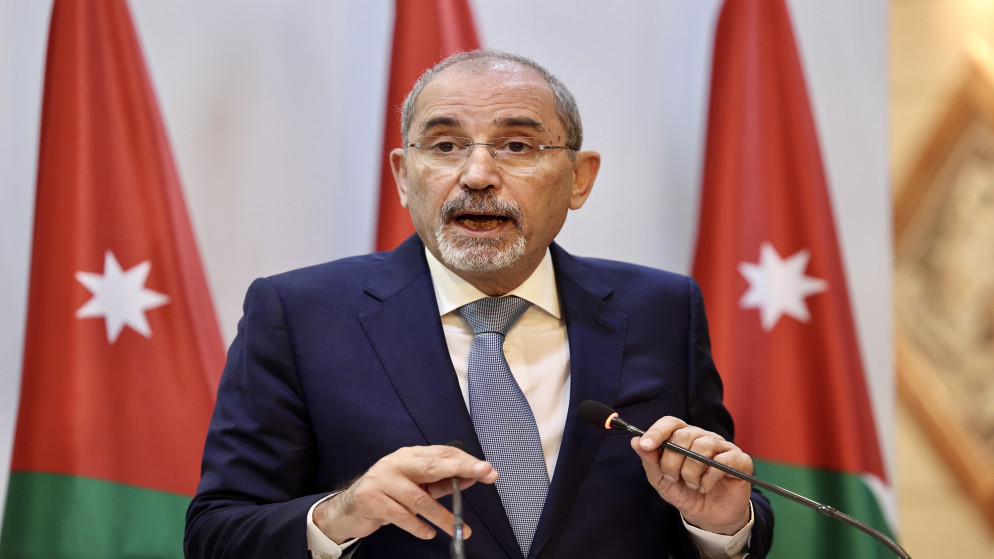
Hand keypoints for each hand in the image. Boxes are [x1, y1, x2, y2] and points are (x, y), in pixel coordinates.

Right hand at [313, 445, 496, 543]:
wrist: (350, 507)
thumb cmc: (389, 494)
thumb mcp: (417, 485)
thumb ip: (442, 482)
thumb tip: (471, 478)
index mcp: (410, 456)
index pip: (442, 453)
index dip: (466, 461)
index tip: (487, 470)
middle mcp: (396, 463)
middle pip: (432, 465)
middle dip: (461, 469)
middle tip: (484, 474)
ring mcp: (382, 480)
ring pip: (418, 498)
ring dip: (442, 515)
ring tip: (459, 529)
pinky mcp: (371, 500)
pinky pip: (400, 515)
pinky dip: (417, 526)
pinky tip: (428, 533)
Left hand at [631, 417, 751, 534]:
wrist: (709, 517)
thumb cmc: (685, 494)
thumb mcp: (662, 480)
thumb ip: (649, 460)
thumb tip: (635, 441)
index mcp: (684, 438)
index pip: (671, 422)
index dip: (657, 431)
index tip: (646, 445)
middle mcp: (703, 437)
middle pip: (683, 435)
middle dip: (672, 462)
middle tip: (675, 478)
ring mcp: (723, 447)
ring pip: (702, 447)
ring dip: (691, 472)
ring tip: (693, 485)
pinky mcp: (740, 460)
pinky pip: (721, 461)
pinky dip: (709, 478)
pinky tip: (706, 486)